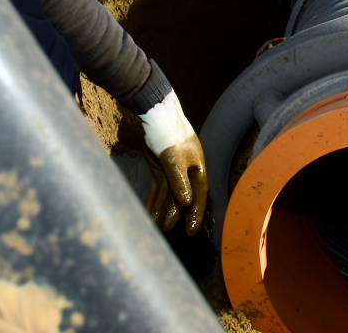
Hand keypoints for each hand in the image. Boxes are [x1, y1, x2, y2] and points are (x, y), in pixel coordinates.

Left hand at [139, 92, 208, 235]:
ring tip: (154, 227)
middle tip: (166, 231)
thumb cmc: (169, 134)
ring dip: (163, 209)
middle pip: (183, 197)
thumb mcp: (173, 158)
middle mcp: (187, 170)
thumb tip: (187, 203)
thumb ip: (179, 181)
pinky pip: (158, 189)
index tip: (190, 231)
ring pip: (169, 194)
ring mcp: (173, 169)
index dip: (195, 213)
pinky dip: (154, 200)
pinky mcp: (160, 167)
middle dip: (175, 214)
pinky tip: (148, 213)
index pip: (199, 195)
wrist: (155, 115)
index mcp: (196, 167)